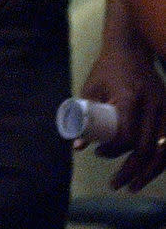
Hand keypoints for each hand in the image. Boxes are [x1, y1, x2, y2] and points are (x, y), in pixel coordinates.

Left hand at [79, 39, 165, 189]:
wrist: (131, 48)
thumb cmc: (107, 68)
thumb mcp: (91, 88)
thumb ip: (83, 115)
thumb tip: (77, 146)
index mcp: (130, 97)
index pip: (127, 134)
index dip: (114, 150)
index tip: (99, 153)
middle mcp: (152, 104)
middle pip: (147, 148)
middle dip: (131, 170)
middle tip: (115, 184)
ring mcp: (164, 107)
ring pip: (163, 150)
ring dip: (149, 172)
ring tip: (133, 186)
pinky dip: (161, 160)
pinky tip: (150, 171)